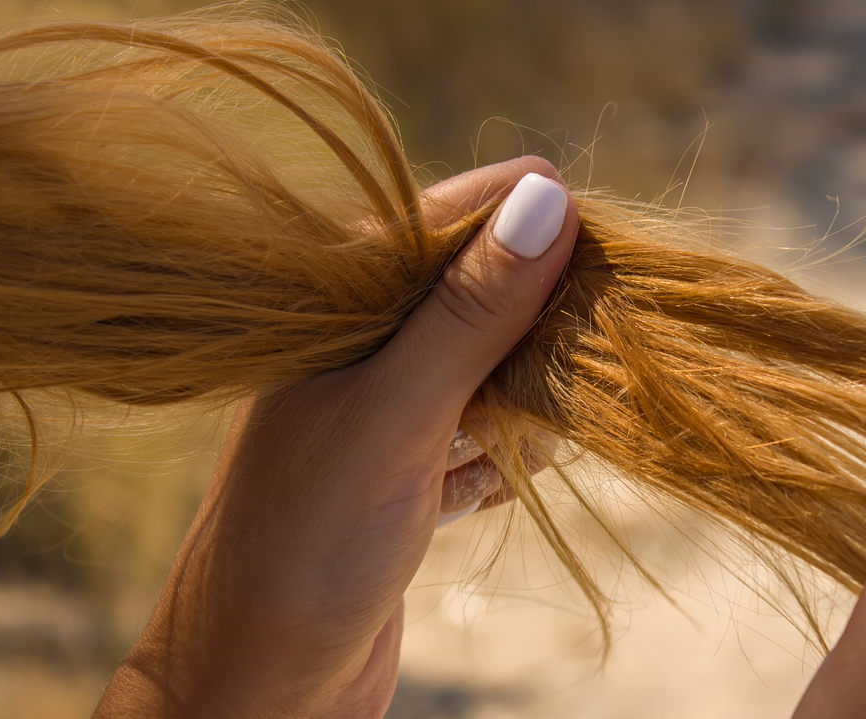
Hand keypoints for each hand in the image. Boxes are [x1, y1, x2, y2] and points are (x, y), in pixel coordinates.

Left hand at [93, 157, 579, 718]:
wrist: (258, 688)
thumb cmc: (305, 544)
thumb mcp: (395, 415)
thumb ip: (469, 312)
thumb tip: (548, 197)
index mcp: (330, 307)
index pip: (442, 221)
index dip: (525, 220)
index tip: (607, 237)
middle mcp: (353, 349)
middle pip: (474, 294)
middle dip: (538, 316)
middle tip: (591, 343)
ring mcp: (378, 414)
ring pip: (483, 368)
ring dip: (528, 393)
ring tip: (550, 422)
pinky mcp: (401, 476)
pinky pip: (477, 437)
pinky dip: (504, 454)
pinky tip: (509, 476)